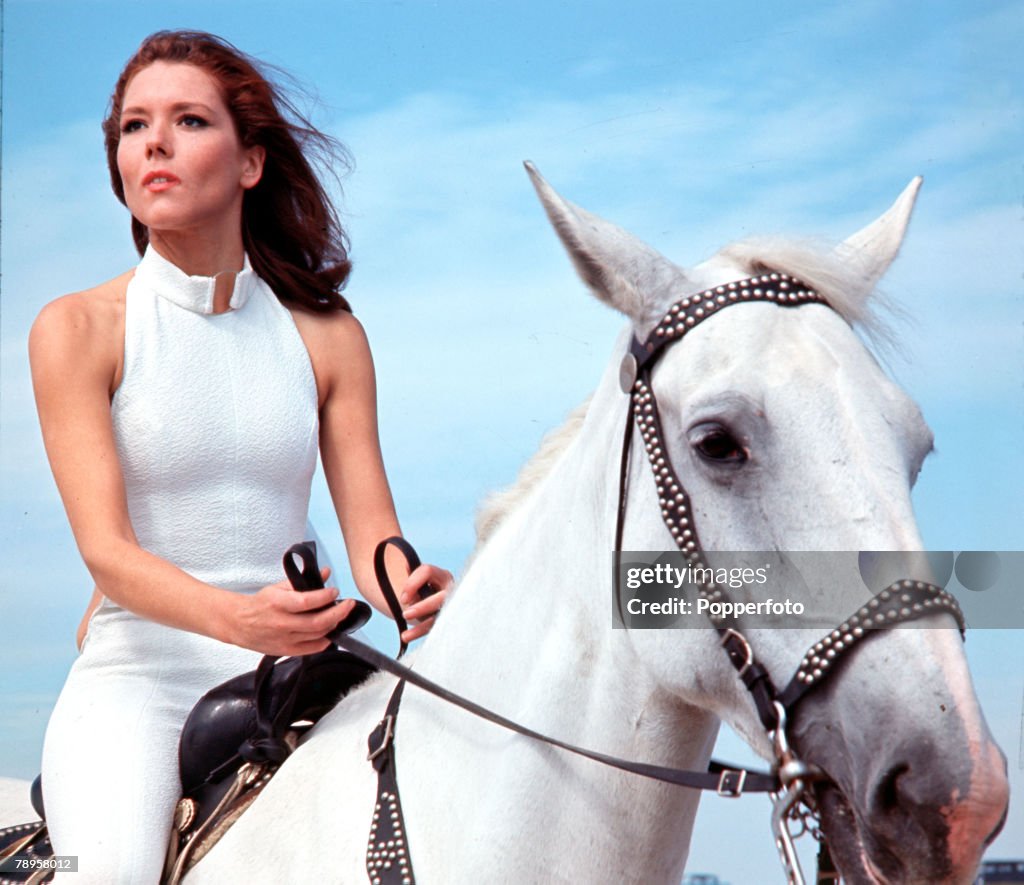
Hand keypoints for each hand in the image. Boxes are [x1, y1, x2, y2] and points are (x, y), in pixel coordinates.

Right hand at [230, 567, 356, 655]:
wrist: (239, 624)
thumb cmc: (260, 604)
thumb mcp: (279, 587)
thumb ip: (303, 581)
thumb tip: (325, 573)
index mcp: (278, 603)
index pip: (306, 602)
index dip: (324, 597)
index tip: (335, 591)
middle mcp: (282, 623)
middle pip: (317, 622)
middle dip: (338, 613)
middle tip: (349, 605)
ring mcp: (284, 639)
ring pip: (317, 635)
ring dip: (333, 625)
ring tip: (340, 615)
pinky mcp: (286, 650)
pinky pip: (312, 649)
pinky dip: (325, 641)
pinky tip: (331, 632)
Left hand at [399, 563, 452, 642]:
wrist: (430, 601)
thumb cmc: (423, 588)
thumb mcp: (418, 579)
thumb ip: (413, 575)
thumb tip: (406, 565)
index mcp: (441, 575)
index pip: (427, 571)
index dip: (412, 583)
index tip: (402, 597)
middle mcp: (449, 589)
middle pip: (440, 598)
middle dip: (423, 607)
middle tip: (405, 614)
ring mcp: (448, 607)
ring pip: (438, 617)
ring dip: (422, 626)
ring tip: (405, 635)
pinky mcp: (444, 621)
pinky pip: (434, 628)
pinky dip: (420, 633)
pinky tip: (407, 637)